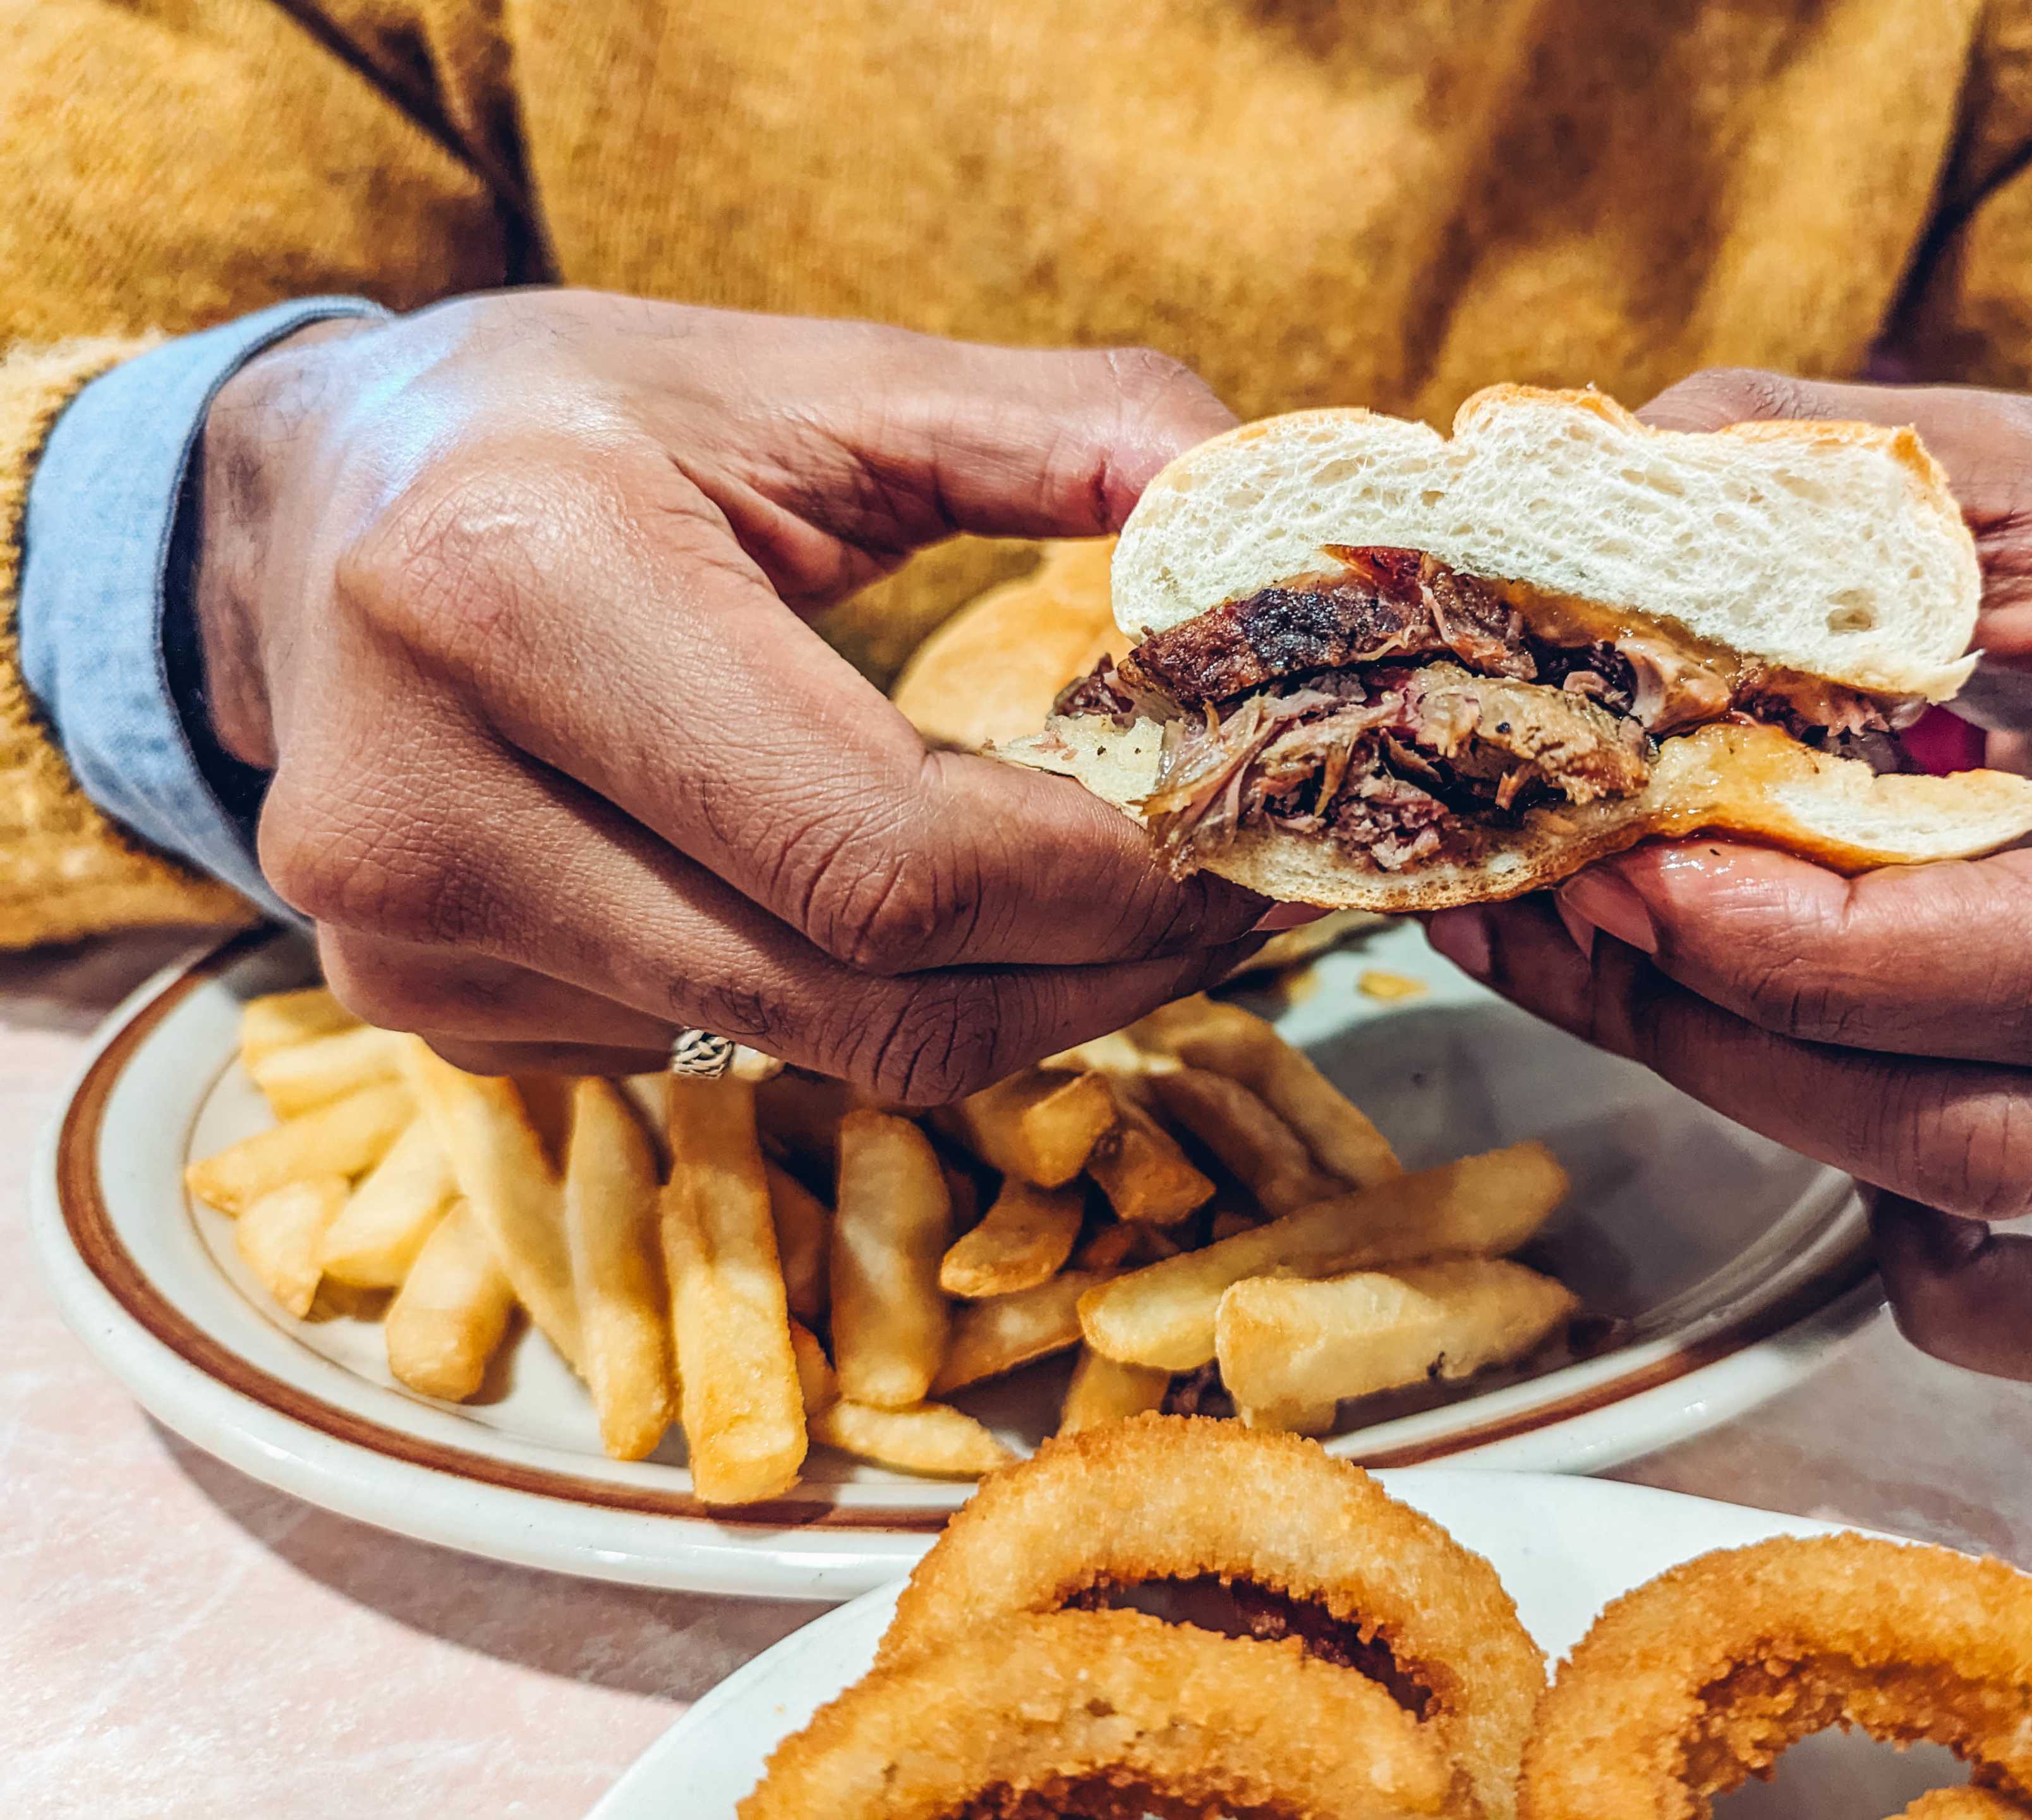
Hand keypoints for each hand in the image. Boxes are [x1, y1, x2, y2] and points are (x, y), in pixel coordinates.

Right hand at [196, 291, 1265, 1096]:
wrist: (307, 507)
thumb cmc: (579, 424)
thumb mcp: (808, 378)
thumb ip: (1060, 424)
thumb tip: (1270, 514)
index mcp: (518, 585)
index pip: (883, 854)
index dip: (1102, 889)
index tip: (1232, 846)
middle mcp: (424, 797)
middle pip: (860, 999)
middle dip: (1089, 971)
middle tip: (1216, 902)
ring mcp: (406, 938)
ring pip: (808, 1057)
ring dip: (997, 1002)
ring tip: (1095, 903)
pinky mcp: (422, 1015)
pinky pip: (717, 1057)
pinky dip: (849, 1002)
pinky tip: (888, 912)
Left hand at [1429, 369, 2031, 1388]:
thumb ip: (1827, 487)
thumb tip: (1582, 525)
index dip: (1823, 954)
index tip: (1643, 875)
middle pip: (2009, 1113)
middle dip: (1732, 1035)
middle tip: (1567, 905)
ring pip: (2015, 1194)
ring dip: (1758, 1102)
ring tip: (1598, 969)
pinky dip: (1941, 1265)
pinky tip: (1811, 1104)